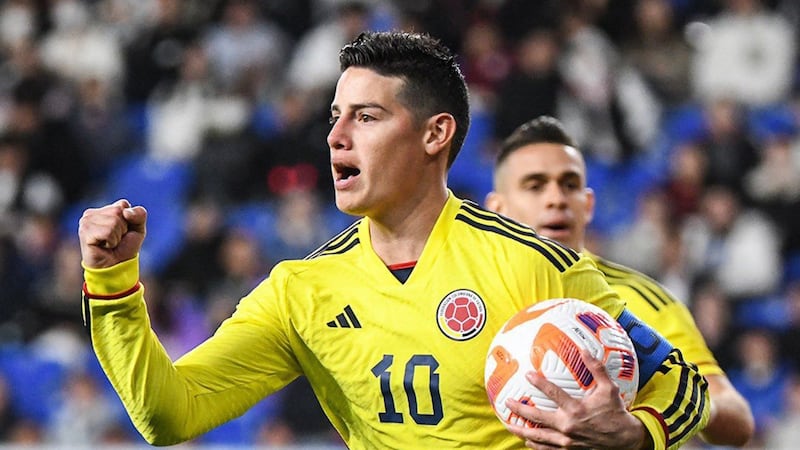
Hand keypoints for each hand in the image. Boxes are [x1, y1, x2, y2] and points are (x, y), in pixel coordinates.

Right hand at [78, 199, 146, 268]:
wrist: (116, 266)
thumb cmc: (125, 247)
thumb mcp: (138, 228)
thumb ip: (139, 214)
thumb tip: (125, 212)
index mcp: (103, 210)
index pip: (123, 205)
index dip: (129, 220)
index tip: (123, 232)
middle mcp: (92, 213)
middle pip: (118, 212)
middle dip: (123, 229)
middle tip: (115, 239)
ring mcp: (86, 221)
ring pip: (114, 221)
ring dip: (117, 236)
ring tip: (110, 243)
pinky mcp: (85, 231)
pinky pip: (108, 231)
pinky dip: (112, 241)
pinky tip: (104, 246)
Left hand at [504, 349, 646, 449]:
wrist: (626, 441)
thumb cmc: (616, 413)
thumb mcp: (609, 389)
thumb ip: (596, 369)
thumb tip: (585, 350)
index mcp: (576, 409)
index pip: (552, 393)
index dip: (538, 383)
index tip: (527, 375)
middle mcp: (568, 426)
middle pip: (537, 418)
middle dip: (520, 410)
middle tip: (507, 403)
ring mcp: (567, 441)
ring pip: (538, 437)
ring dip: (521, 431)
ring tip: (508, 425)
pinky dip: (535, 446)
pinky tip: (527, 441)